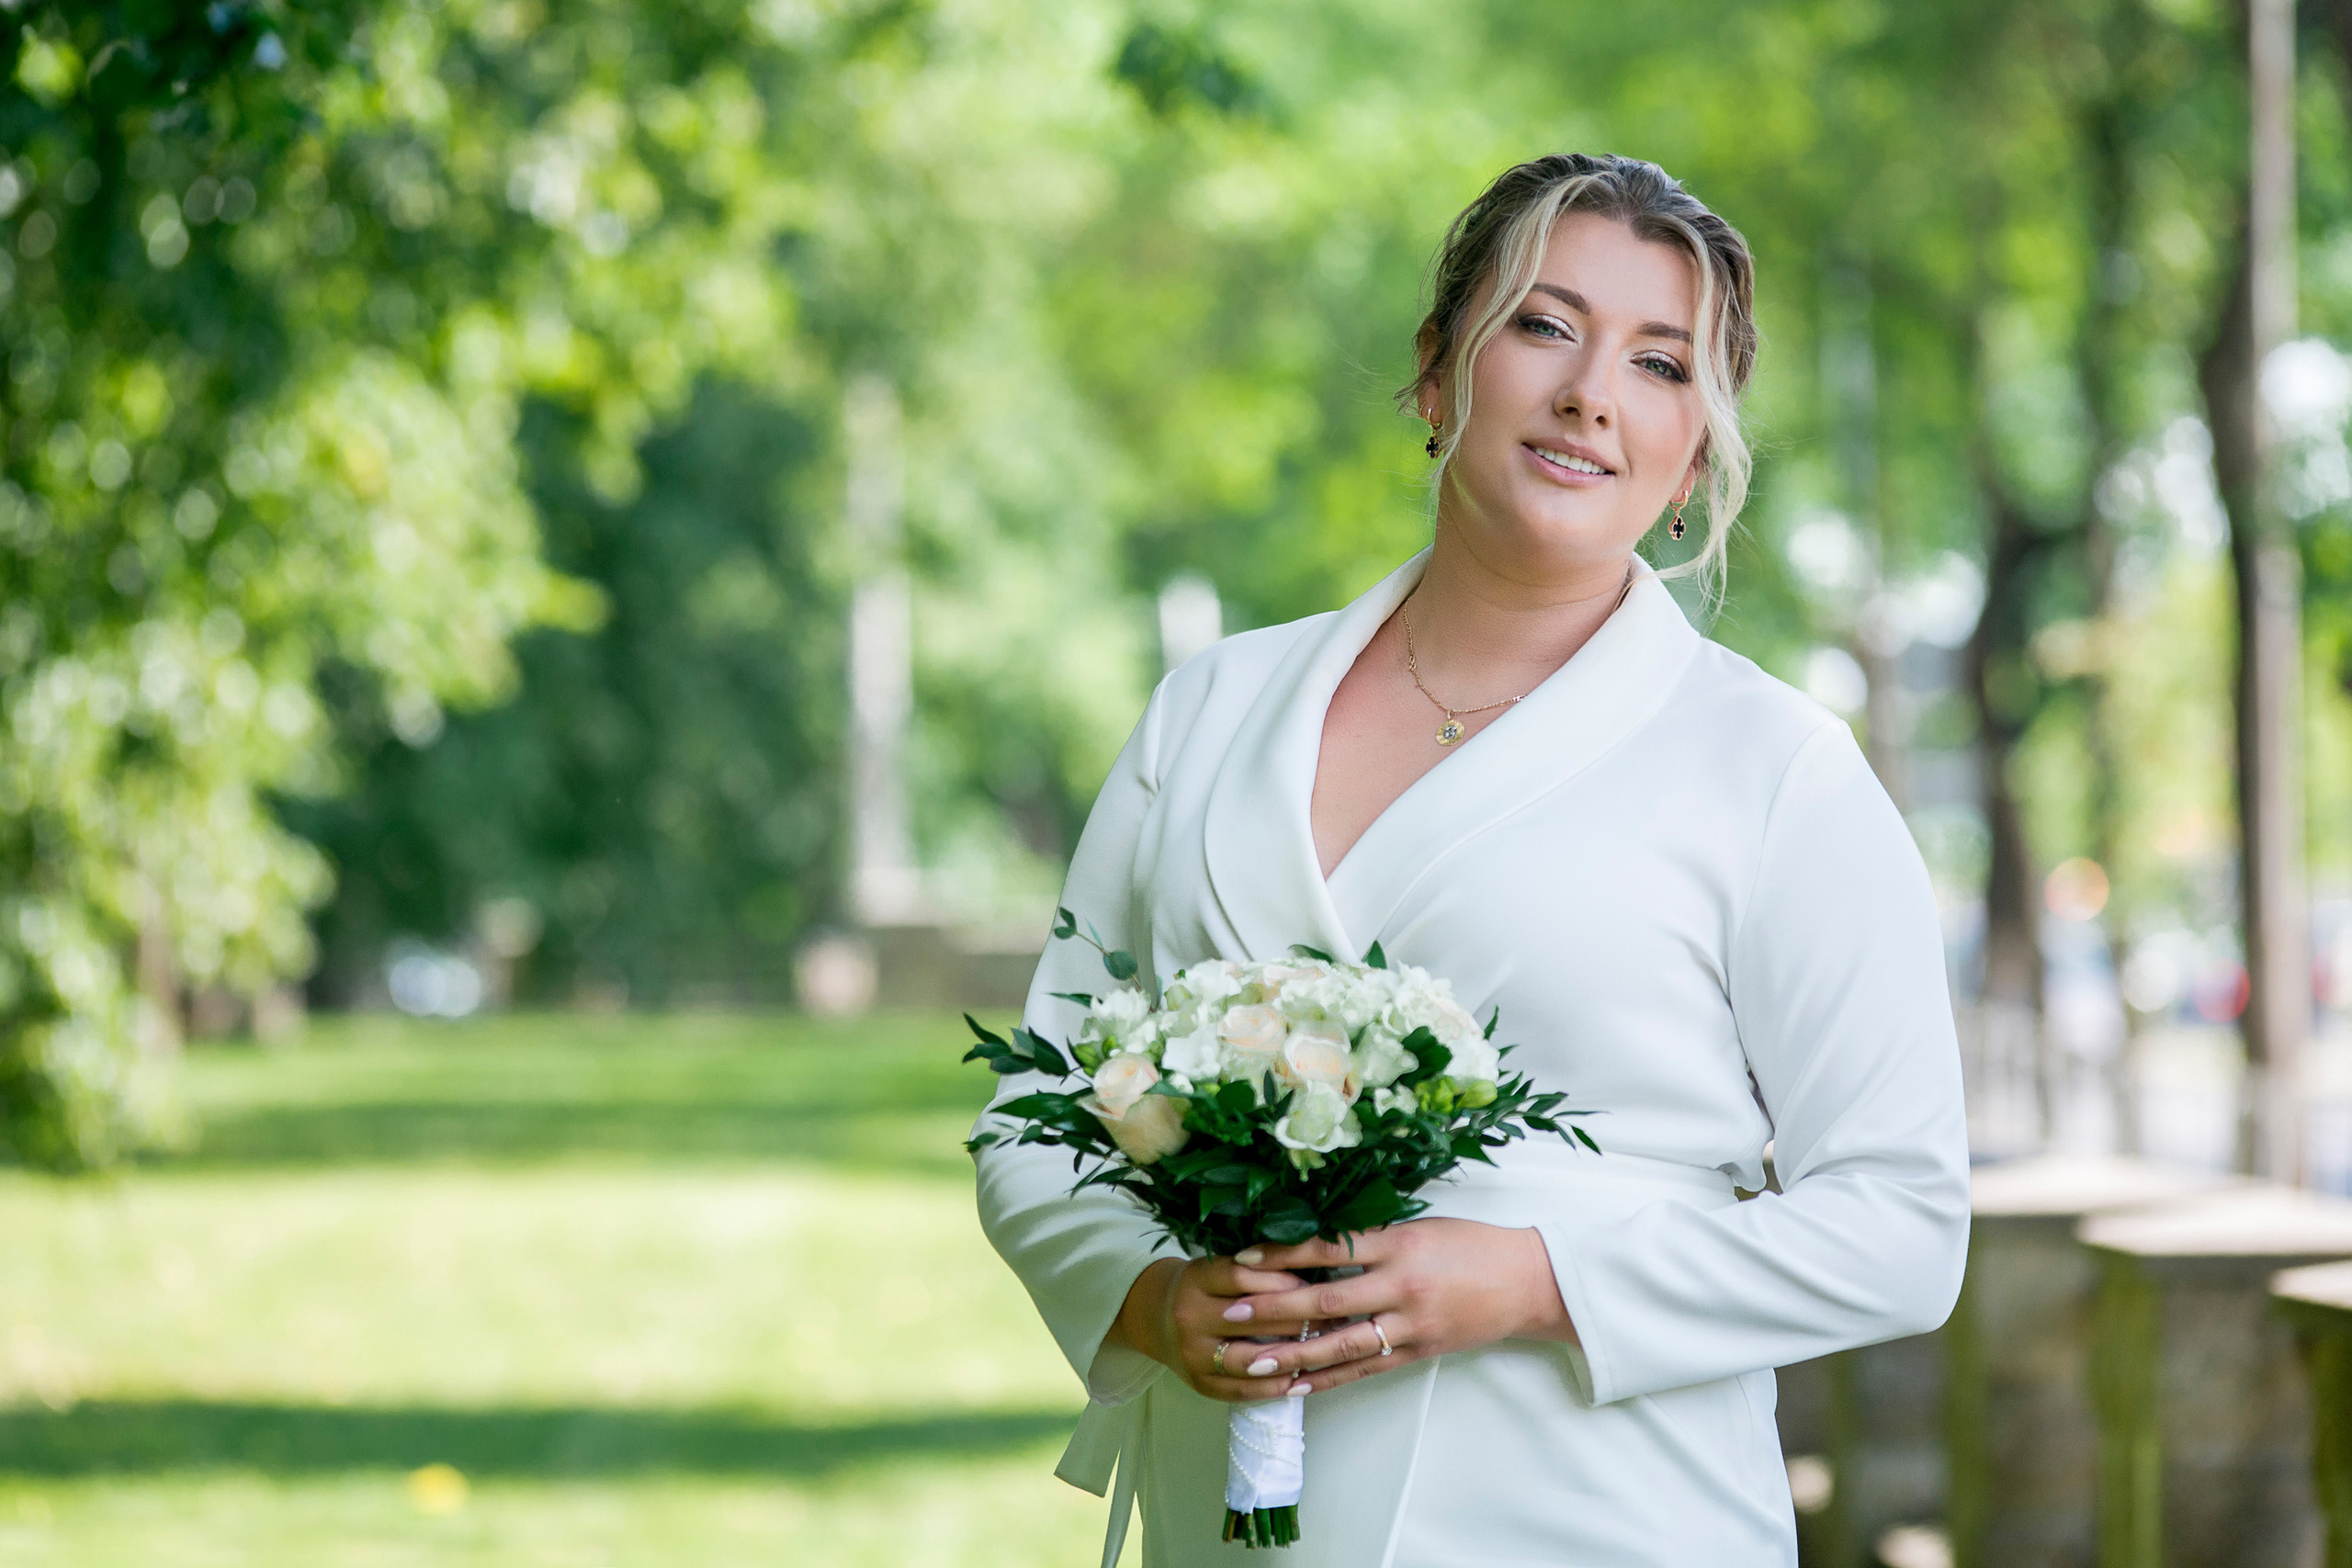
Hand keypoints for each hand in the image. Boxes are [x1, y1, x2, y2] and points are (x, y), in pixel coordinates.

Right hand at [1106, 1254, 1312, 1402]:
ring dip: (1290, 1357)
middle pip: (1251, 1319)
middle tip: (1333, 1319)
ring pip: (1249, 1359)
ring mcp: (1192, 1353)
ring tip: (1321, 1352)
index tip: (1317, 1285)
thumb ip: (1257, 1267)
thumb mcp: (1219, 1267)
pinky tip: (1299, 1380)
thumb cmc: (1202, 1287)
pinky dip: (1273, 1387)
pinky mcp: (1198, 1383)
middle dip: (1298, 1319)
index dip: (1284, 1280)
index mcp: (1196, 1279)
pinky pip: (1241, 1390)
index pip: (1244, 1276)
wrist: (1155, 1317)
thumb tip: (1316, 1271)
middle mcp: (1189, 1316)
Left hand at [1215, 1220, 1574, 1394]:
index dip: (1281, 1255)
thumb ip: (1371, 1237)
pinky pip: (1365, 1368)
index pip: (1327, 1248)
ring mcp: (1410, 1324)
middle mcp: (1401, 1285)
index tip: (1242, 1260)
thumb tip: (1313, 1243)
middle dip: (1274, 1309)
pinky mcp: (1418, 1352)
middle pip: (1326, 1299)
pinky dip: (1327, 1378)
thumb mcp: (1420, 1227)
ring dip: (1292, 1354)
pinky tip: (1295, 1385)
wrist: (1528, 1282)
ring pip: (1340, 1344)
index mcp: (1399, 1244)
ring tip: (1251, 1362)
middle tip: (1230, 1316)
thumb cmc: (1471, 1245)